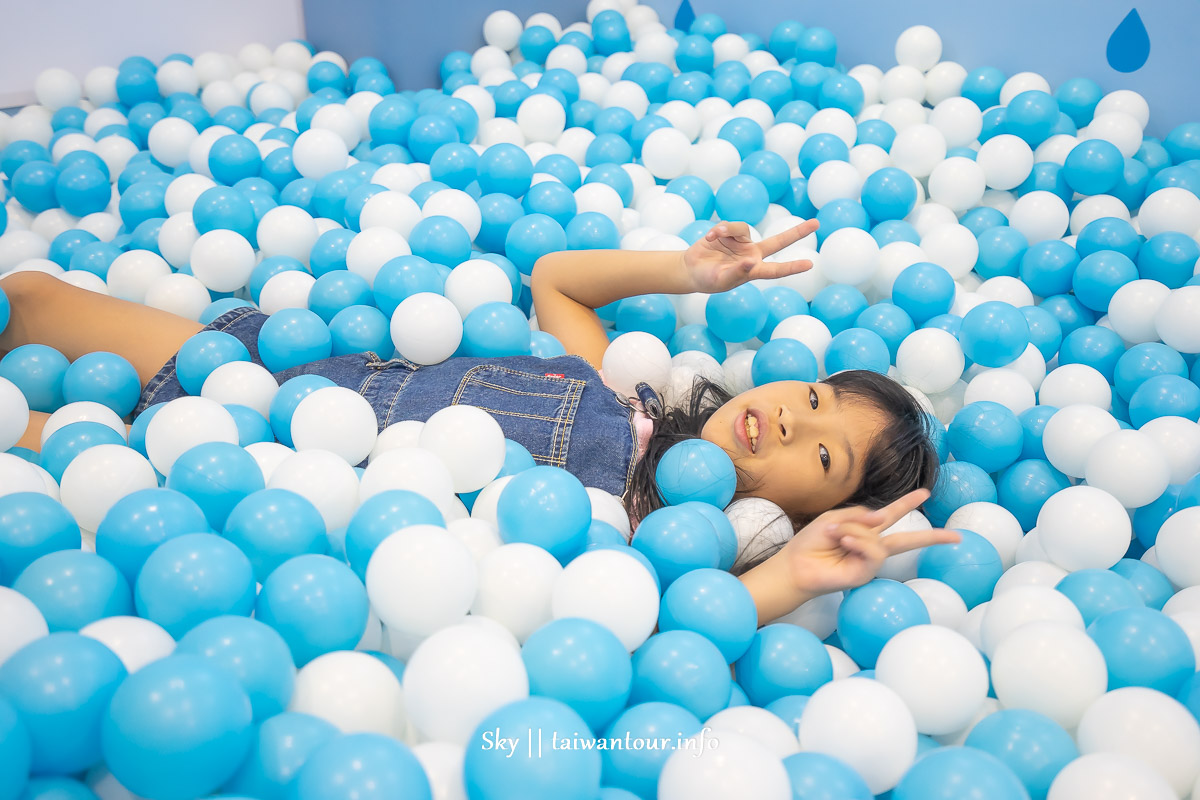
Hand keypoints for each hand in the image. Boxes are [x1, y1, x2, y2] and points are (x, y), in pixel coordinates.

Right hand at [681, 219, 818, 293]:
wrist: (691, 269)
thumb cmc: (707, 280)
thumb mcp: (721, 280)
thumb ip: (737, 272)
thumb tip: (752, 262)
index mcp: (753, 270)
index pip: (776, 269)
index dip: (792, 267)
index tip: (810, 264)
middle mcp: (751, 255)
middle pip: (779, 241)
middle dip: (797, 232)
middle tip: (817, 224)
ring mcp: (741, 243)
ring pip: (743, 228)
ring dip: (728, 230)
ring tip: (713, 237)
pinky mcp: (729, 233)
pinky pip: (728, 226)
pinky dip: (718, 230)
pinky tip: (709, 237)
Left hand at [781, 490, 960, 595]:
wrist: (796, 565)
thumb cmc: (812, 542)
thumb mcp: (834, 518)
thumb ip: (859, 515)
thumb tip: (881, 518)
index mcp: (865, 530)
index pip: (891, 515)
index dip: (908, 503)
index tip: (925, 493)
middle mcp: (872, 546)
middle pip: (907, 540)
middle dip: (933, 537)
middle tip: (957, 536)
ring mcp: (870, 562)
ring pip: (878, 540)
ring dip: (854, 532)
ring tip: (836, 535)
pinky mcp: (866, 573)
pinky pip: (873, 552)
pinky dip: (858, 542)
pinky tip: (844, 542)